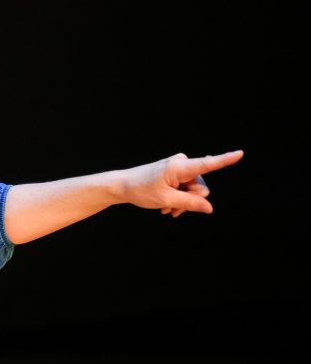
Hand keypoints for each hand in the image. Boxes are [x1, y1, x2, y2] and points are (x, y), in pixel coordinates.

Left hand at [118, 150, 243, 217]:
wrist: (122, 186)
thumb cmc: (140, 190)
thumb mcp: (166, 200)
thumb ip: (189, 203)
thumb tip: (209, 208)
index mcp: (179, 167)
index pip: (206, 163)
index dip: (224, 160)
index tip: (240, 153)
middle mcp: (181, 163)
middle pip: (201, 186)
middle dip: (190, 200)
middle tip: (172, 211)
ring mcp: (178, 168)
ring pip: (193, 190)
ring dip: (183, 202)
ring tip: (167, 209)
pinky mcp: (175, 172)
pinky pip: (186, 187)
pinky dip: (179, 198)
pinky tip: (167, 206)